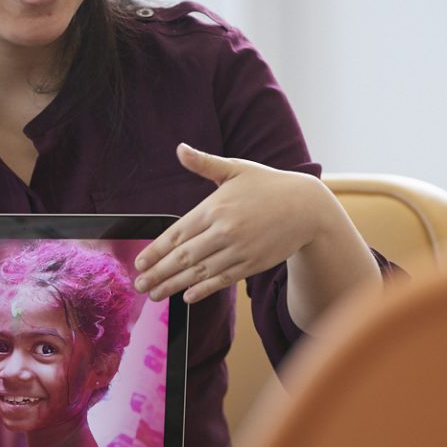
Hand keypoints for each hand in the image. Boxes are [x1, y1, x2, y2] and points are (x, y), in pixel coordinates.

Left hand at [132, 144, 348, 304]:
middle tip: (140, 284)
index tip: (139, 262)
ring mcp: (238, 251)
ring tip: (155, 294)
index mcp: (215, 207)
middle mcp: (224, 231)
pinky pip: (222, 280)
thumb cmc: (269, 185)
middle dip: (158, 273)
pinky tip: (187, 298)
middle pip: (183, 257)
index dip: (156, 250)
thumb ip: (205, 163)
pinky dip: (203, 290)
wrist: (307, 207)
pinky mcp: (252, 264)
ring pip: (199, 273)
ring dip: (174, 285)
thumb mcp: (236, 168)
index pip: (177, 233)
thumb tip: (180, 149)